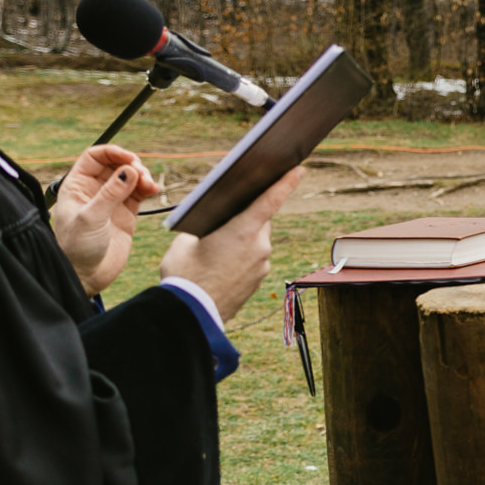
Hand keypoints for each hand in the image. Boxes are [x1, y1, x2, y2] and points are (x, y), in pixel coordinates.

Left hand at [52, 144, 162, 295]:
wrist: (86, 275)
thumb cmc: (76, 248)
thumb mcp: (91, 218)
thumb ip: (110, 194)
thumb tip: (129, 171)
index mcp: (78, 185)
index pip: (95, 157)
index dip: (112, 153)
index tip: (129, 158)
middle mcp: (94, 190)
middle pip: (116, 164)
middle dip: (131, 164)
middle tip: (141, 174)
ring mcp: (111, 201)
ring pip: (130, 176)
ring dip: (143, 176)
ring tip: (149, 185)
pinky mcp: (126, 213)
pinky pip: (139, 192)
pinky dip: (148, 188)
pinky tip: (153, 190)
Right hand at [158, 168, 302, 322]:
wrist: (193, 315)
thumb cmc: (186, 276)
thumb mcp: (185, 242)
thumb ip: (203, 229)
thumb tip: (212, 229)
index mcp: (243, 231)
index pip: (270, 200)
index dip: (285, 182)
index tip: (299, 169)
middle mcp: (260, 247)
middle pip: (259, 222)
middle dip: (245, 218)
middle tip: (225, 218)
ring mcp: (262, 265)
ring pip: (256, 243)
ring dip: (242, 241)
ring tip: (216, 248)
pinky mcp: (258, 281)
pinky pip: (254, 260)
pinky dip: (242, 258)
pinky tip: (222, 264)